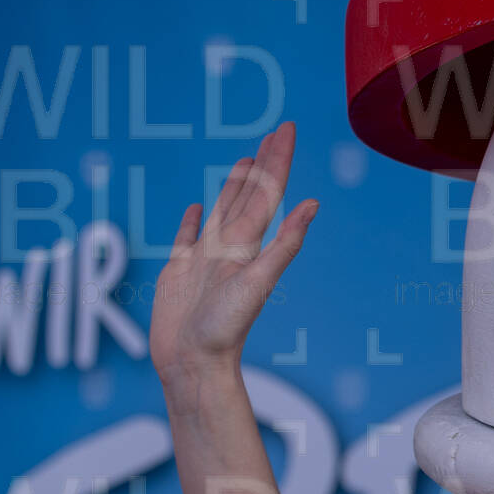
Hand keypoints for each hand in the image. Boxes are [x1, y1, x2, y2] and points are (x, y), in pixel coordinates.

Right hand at [150, 122, 316, 389]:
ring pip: (222, 211)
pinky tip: (196, 208)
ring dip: (234, 185)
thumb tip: (314, 205)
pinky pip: (186, 238)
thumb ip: (285, 244)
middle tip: (274, 132)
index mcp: (247, 244)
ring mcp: (204, 259)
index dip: (278, 159)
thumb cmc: (224, 330)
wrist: (192, 365)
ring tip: (245, 161)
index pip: (268, 191)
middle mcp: (229, 247)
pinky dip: (192, 221)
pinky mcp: (179, 272)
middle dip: (263, 163)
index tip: (287, 128)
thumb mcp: (258, 282)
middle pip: (249, 195)